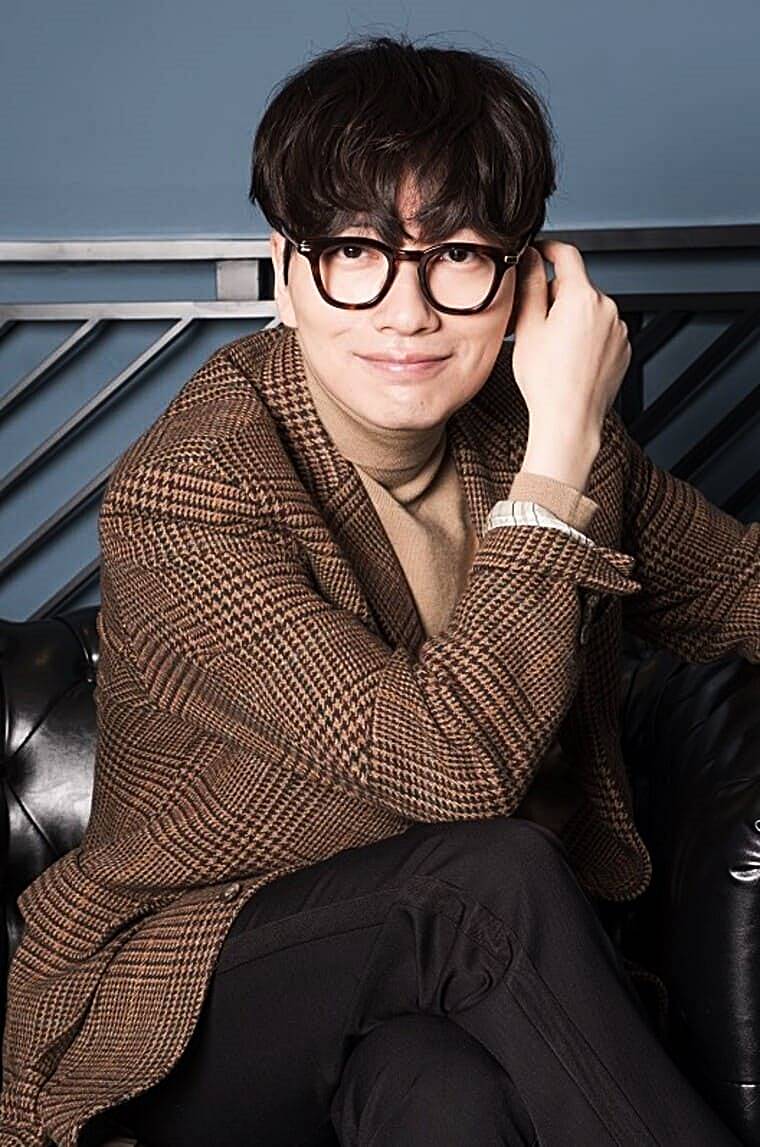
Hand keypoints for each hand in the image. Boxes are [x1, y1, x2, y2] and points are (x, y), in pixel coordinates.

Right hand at [507, 239, 631, 442]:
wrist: (569, 420)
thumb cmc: (547, 382)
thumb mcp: (528, 328)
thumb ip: (530, 285)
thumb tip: (530, 258)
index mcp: (582, 297)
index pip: (567, 255)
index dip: (548, 249)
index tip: (539, 252)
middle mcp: (608, 308)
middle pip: (577, 287)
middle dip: (556, 296)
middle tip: (534, 324)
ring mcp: (619, 330)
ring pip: (589, 311)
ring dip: (571, 318)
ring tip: (553, 349)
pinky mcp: (623, 349)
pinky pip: (602, 331)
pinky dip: (586, 337)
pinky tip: (570, 360)